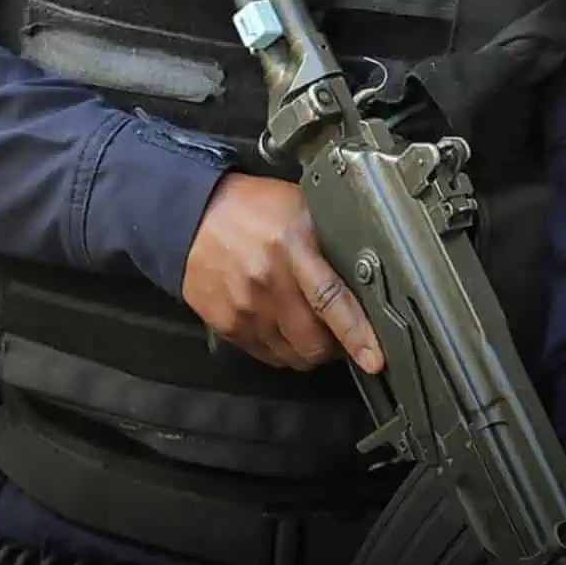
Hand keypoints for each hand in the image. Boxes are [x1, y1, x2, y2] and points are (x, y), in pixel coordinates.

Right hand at [182, 172, 385, 373]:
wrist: (191, 216)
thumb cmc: (251, 209)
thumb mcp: (299, 206)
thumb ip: (332, 236)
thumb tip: (368, 270)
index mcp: (291, 247)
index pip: (330, 300)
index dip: (356, 334)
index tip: (374, 358)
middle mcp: (267, 282)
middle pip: (313, 342)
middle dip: (336, 347)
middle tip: (343, 334)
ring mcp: (245, 308)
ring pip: (292, 356)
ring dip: (309, 349)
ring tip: (311, 327)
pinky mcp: (227, 325)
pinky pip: (267, 355)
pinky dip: (283, 348)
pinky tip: (283, 325)